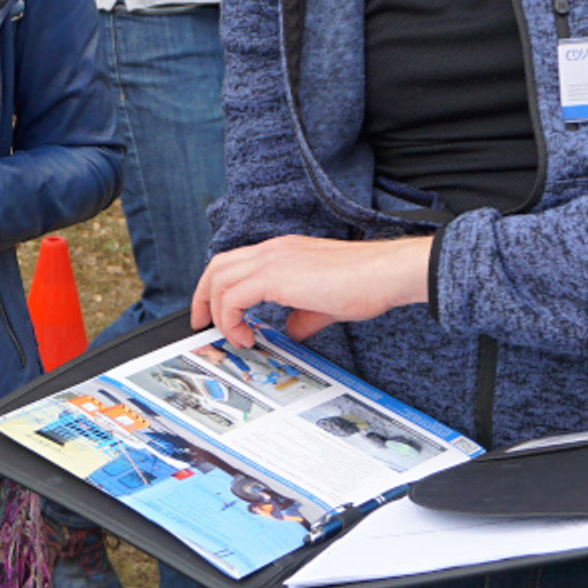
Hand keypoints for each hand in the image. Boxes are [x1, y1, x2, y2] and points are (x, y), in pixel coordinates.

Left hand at [191, 234, 432, 346]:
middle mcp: (272, 250)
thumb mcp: (325, 303)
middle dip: (201, 297)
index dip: (217, 287)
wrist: (386, 273)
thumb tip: (291, 331)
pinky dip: (231, 320)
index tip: (214, 314)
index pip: (235, 262)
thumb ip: (303, 315)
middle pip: (217, 266)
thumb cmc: (366, 284)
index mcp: (282, 251)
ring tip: (231, 337)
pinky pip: (232, 298)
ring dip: (216, 312)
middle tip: (202, 325)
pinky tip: (247, 337)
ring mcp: (272, 259)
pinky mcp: (275, 276)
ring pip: (218, 279)